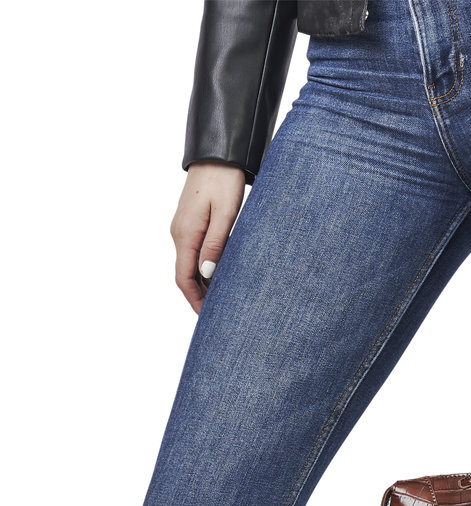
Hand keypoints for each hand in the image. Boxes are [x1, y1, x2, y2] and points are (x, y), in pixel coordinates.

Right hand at [170, 161, 245, 312]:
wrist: (217, 156)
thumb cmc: (224, 182)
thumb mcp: (225, 214)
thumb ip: (216, 244)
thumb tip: (207, 273)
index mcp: (185, 234)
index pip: (183, 278)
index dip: (194, 300)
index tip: (207, 317)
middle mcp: (179, 234)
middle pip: (185, 275)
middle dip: (199, 296)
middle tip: (219, 314)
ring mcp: (182, 229)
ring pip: (189, 265)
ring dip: (202, 284)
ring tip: (222, 300)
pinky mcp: (190, 224)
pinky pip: (193, 253)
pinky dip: (203, 269)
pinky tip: (219, 277)